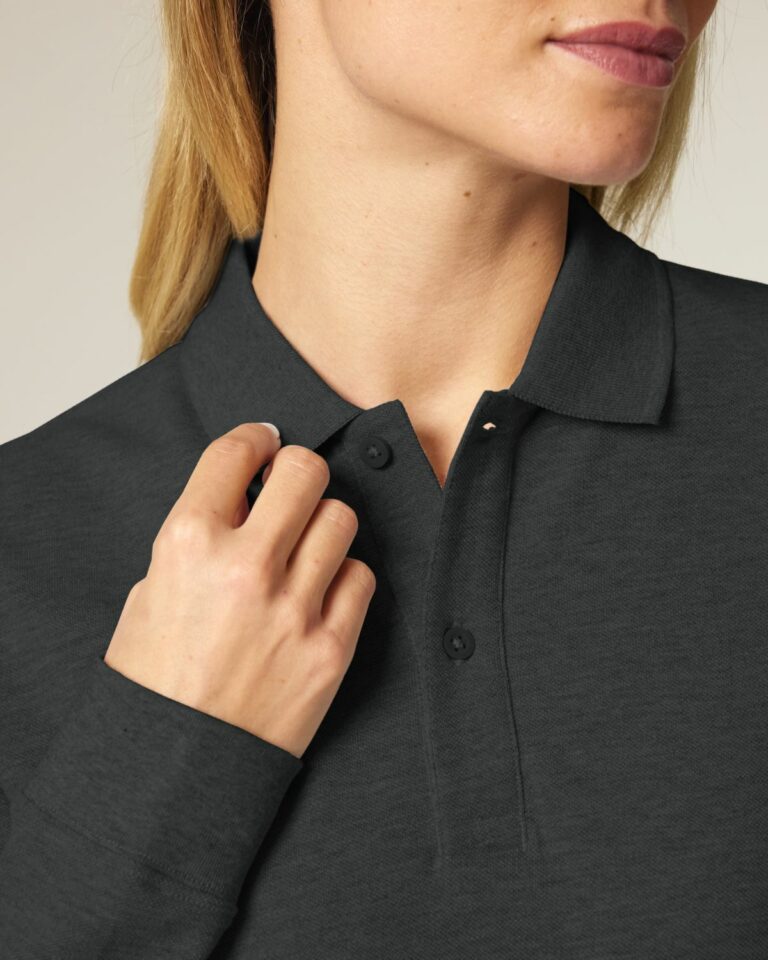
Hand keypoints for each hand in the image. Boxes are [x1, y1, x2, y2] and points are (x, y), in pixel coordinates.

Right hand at [104, 422, 375, 757]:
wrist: (176, 767)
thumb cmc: (155, 678)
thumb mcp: (150, 591)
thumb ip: (198, 538)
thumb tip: (244, 498)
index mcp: (188, 545)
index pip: (234, 453)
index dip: (254, 439)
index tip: (264, 444)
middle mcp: (243, 568)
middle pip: (304, 471)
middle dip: (299, 470)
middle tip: (293, 486)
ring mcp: (292, 609)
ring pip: (341, 518)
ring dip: (324, 524)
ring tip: (307, 546)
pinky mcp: (330, 648)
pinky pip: (361, 577)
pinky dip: (345, 577)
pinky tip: (322, 591)